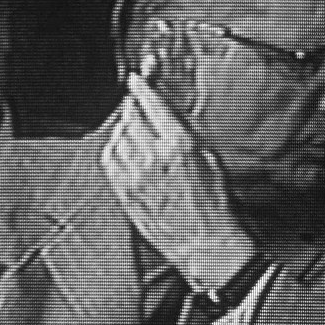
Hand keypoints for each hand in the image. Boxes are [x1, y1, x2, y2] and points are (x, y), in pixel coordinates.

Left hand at [102, 73, 255, 291]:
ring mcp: (134, 176)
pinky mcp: (123, 192)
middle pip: (130, 116)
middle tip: (138, 104)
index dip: (141, 87)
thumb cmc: (215, 208)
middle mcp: (153, 157)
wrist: (205, 245)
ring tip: (135, 130)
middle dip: (133, 106)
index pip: (151, 104)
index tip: (136, 79)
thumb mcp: (211, 160)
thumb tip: (170, 119)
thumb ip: (186, 135)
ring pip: (117, 136)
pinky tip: (124, 151)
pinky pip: (109, 160)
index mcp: (179, 145)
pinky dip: (114, 149)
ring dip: (124, 128)